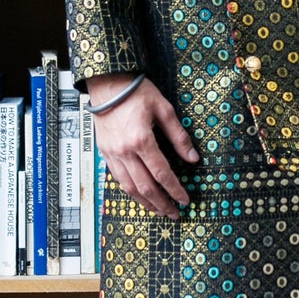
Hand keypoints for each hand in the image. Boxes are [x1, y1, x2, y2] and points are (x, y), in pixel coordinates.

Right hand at [86, 73, 198, 218]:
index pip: (162, 174)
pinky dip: (130, 191)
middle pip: (145, 187)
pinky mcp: (105, 153)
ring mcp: (112, 154)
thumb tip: (193, 158)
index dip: (175, 190)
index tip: (185, 200)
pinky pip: (118, 179)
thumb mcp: (164, 109)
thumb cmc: (136, 92)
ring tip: (159, 211)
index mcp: (141, 140)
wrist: (107, 84)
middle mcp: (125, 151)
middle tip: (174, 213)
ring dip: (145, 203)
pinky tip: (140, 196)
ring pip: (129, 188)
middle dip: (162, 203)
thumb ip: (179, 136)